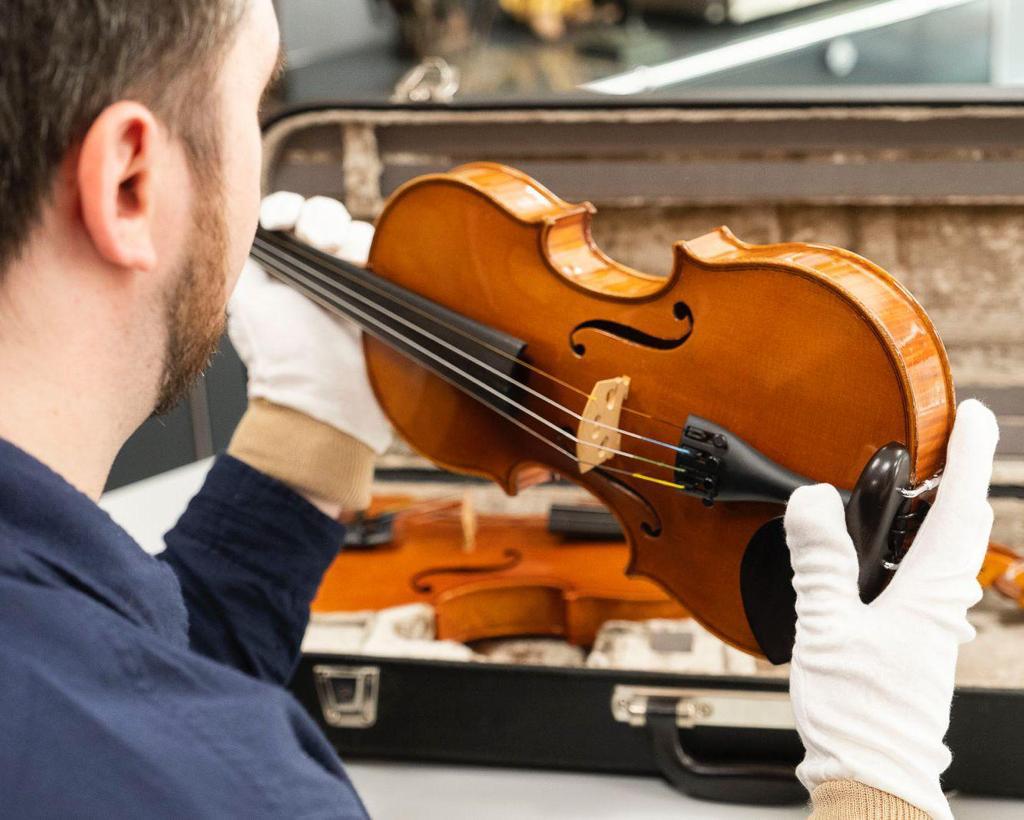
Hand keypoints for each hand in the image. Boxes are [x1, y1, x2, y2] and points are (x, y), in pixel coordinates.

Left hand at [229, 193, 391, 455]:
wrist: (326, 397)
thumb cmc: (280, 358)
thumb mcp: (246, 301)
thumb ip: (248, 261)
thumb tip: (249, 225)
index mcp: (283, 270)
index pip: (288, 218)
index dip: (287, 210)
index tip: (282, 221)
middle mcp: (318, 270)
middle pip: (324, 216)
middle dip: (321, 219)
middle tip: (319, 241)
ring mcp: (353, 281)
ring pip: (356, 230)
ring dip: (347, 234)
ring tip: (342, 258)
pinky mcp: (383, 292)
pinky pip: (383, 253)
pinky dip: (372, 248)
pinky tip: (360, 264)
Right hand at [784, 399, 997, 819]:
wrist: (873, 776)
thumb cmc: (860, 714)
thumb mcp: (829, 630)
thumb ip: (820, 562)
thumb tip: (811, 499)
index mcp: (933, 594)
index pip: (961, 508)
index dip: (970, 455)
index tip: (973, 414)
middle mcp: (942, 604)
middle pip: (962, 523)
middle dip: (958, 474)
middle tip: (941, 436)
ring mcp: (931, 623)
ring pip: (944, 549)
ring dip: (934, 507)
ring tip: (908, 479)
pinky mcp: (914, 638)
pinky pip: (923, 574)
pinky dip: (912, 542)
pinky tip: (879, 546)